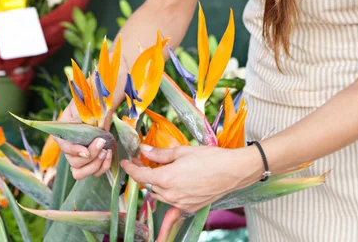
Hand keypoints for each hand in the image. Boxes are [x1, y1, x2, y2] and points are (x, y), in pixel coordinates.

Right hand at [54, 101, 112, 179]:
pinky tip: (109, 153)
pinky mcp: (92, 161)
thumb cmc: (87, 105)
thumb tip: (82, 124)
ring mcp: (80, 157)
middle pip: (74, 163)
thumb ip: (79, 117)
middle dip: (90, 156)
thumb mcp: (80, 107)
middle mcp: (69, 150)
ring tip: (106, 151)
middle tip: (102, 142)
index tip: (87, 151)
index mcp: (62, 136)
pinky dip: (103, 166)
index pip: (65, 148)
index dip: (75, 151)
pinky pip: (95, 172)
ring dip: (95, 164)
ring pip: (81, 173)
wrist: (99, 106)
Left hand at [121, 144, 258, 212]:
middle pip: (150, 185)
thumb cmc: (209, 157)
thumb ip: (161, 153)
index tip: (125, 162)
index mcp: (167, 178)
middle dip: (144, 174)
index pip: (141, 175)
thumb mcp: (183, 150)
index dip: (130, 168)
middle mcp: (171, 194)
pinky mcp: (189, 208)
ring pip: (160, 195)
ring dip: (157, 184)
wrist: (232, 171)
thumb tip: (144, 149)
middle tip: (144, 161)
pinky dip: (169, 193)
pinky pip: (173, 202)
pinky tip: (175, 184)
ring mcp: (180, 203)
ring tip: (161, 170)